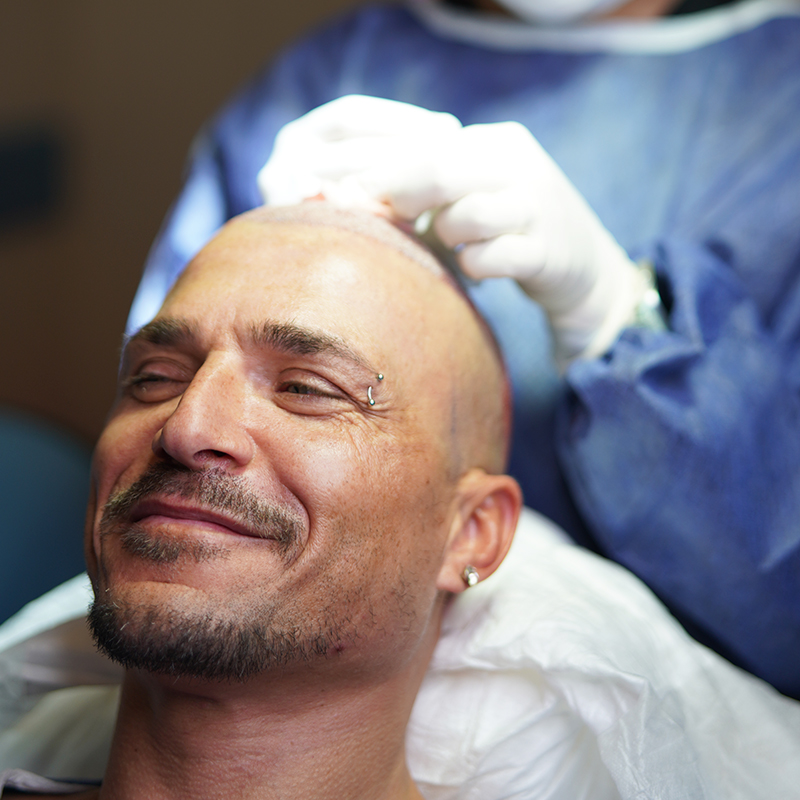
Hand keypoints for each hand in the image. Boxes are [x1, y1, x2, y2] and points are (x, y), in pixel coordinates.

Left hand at [259, 96, 646, 363]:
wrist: (585, 273)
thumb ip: (429, 190)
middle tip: (368, 213)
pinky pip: (494, 258)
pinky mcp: (550, 252)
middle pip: (442, 168)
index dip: (373, 162)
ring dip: (446, 234)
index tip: (326, 181)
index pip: (427, 143)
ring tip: (452, 243)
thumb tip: (355, 193)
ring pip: (468, 214)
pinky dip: (476, 265)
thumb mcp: (473, 199)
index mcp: (498, 144)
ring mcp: (539, 208)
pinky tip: (478, 269)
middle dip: (395, 192)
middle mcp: (521, 166)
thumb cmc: (511, 235)